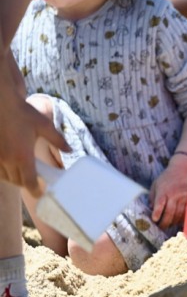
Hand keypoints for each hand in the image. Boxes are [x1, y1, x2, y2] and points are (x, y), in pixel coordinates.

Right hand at [0, 59, 67, 195]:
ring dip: (13, 178)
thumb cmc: (23, 113)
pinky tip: (9, 165)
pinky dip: (3, 171)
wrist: (0, 103)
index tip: (40, 192)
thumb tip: (69, 150)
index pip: (28, 181)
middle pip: (16, 181)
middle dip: (25, 183)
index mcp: (22, 156)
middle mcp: (7, 160)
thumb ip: (58, 140)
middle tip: (33, 180)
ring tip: (22, 172)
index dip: (34, 190)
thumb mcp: (44, 125)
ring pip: (4, 177)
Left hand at [148, 153, 186, 227]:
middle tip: (160, 227)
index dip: (157, 211)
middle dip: (164, 223)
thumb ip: (152, 197)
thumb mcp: (156, 184)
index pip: (160, 202)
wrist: (183, 168)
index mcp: (164, 190)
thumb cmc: (167, 178)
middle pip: (170, 212)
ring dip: (173, 222)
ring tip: (169, 224)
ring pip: (179, 215)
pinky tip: (179, 221)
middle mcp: (175, 194)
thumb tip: (150, 210)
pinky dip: (182, 219)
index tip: (154, 219)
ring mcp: (184, 197)